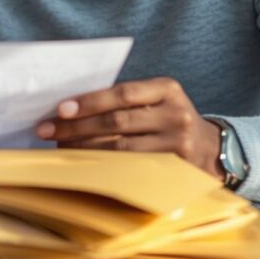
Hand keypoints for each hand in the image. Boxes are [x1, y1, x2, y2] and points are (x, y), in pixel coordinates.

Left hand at [36, 77, 224, 180]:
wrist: (212, 148)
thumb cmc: (167, 119)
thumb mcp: (156, 100)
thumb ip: (123, 99)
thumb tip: (69, 107)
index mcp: (168, 89)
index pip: (123, 93)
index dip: (90, 101)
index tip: (60, 109)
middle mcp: (176, 115)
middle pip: (118, 122)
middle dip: (77, 127)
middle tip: (47, 131)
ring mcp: (178, 145)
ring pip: (121, 150)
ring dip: (84, 149)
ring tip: (59, 147)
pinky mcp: (175, 170)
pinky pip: (131, 169)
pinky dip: (103, 166)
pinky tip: (83, 164)